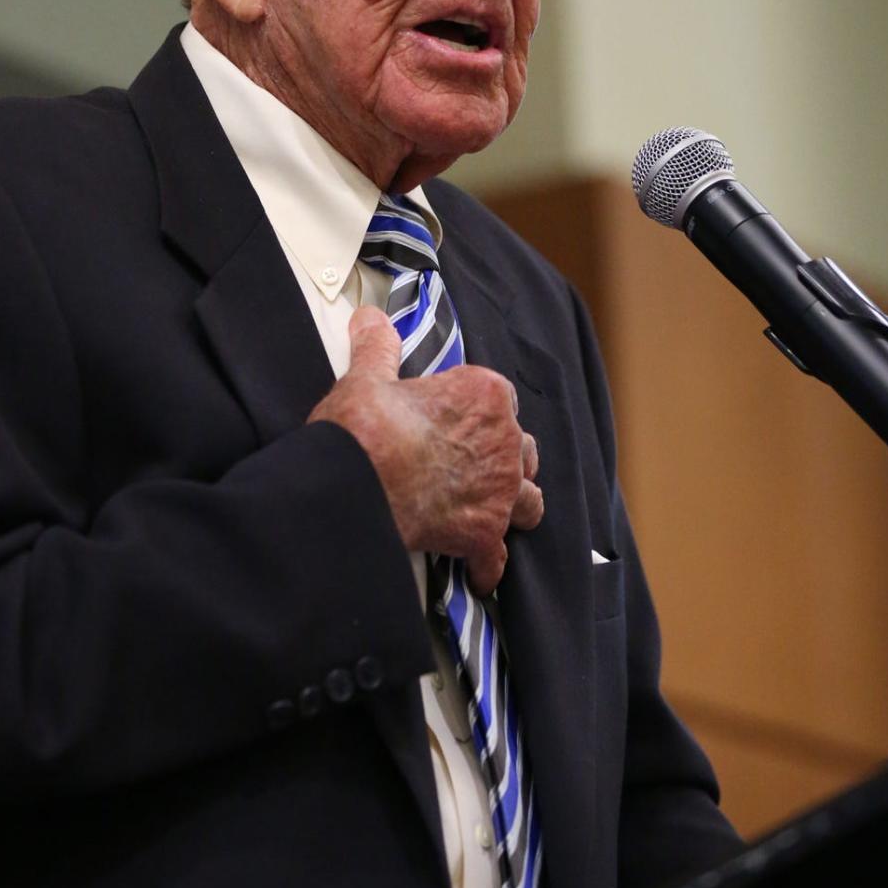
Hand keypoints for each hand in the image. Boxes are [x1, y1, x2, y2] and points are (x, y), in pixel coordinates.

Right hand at [308, 306, 543, 594]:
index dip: (480, 410)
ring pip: (530, 500)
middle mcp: (503, 441)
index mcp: (483, 394)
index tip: (457, 418)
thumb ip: (377, 346)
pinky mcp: (484, 534)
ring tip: (494, 512)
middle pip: (521, 449)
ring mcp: (499, 491)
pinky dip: (486, 565)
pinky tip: (475, 570)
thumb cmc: (366, 426)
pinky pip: (497, 558)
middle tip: (474, 466)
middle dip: (504, 458)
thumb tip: (369, 317)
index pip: (500, 398)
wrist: (357, 483)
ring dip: (514, 506)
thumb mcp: (368, 376)